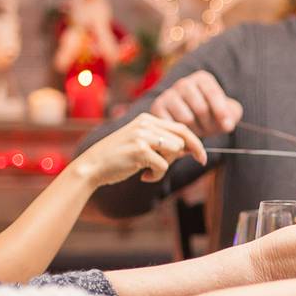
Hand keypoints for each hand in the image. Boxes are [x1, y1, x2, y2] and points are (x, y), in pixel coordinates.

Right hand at [71, 113, 205, 185]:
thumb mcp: (142, 145)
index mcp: (146, 118)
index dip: (196, 142)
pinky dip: (156, 175)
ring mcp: (142, 135)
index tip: (203, 157)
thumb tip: (191, 149)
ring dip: (166, 166)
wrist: (92, 167)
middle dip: (190, 152)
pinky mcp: (139, 149)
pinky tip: (143, 176)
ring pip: (176, 150)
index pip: (181, 127)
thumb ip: (163, 143)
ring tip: (150, 170)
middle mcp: (145, 123)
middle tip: (195, 163)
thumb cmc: (118, 158)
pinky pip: (163, 165)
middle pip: (182, 137)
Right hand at [148, 70, 242, 135]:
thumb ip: (231, 116)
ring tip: (198, 132)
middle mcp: (184, 83)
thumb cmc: (211, 114)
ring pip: (186, 120)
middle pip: (201, 109)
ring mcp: (169, 95)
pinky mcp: (157, 108)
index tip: (227, 127)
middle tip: (210, 131)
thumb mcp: (227, 112)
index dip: (221, 112)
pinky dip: (181, 134)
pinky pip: (172, 126)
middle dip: (209, 125)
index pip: (213, 94)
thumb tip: (227, 125)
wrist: (189, 118)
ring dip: (196, 132)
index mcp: (203, 79)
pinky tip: (184, 135)